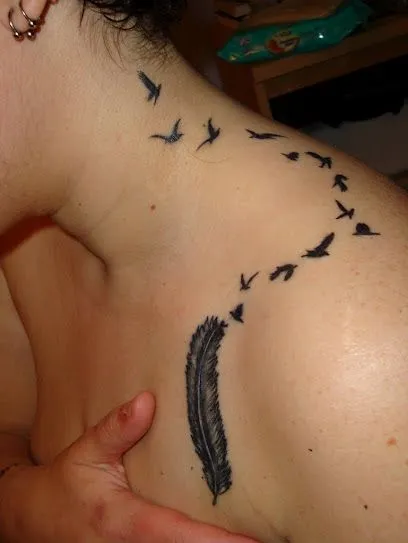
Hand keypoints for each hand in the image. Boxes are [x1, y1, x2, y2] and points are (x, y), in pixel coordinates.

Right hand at [0, 392, 256, 541]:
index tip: (253, 540)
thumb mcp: (85, 452)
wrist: (34, 521)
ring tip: (258, 538)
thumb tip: (148, 400)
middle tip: (272, 537)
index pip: (177, 534)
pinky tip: (223, 539)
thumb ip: (117, 428)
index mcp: (123, 521)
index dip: (217, 540)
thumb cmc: (64, 485)